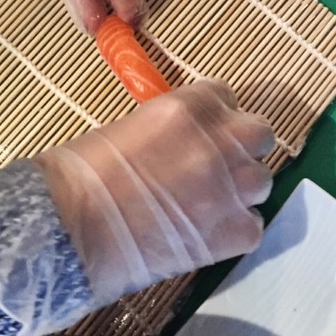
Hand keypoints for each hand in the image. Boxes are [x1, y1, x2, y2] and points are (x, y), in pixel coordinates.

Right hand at [33, 80, 274, 303]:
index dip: (212, 120)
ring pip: (261, 182)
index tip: (199, 136)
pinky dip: (234, 232)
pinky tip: (204, 236)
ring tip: (204, 209)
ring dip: (239, 192)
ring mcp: (234, 187)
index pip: (225, 98)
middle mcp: (222, 141)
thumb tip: (186, 142)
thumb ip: (173, 129)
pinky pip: (254, 225)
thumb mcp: (132, 128)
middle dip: (239, 150)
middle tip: (212, 170)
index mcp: (192, 107)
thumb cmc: (84, 177)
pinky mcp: (238, 231)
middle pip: (258, 135)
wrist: (74, 231)